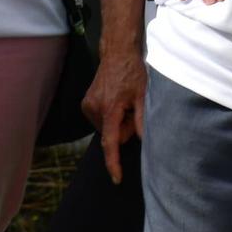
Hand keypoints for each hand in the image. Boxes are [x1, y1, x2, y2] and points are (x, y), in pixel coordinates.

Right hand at [82, 46, 147, 183]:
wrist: (117, 53)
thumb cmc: (133, 72)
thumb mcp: (143, 95)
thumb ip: (142, 120)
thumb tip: (145, 141)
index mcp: (110, 109)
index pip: (111, 142)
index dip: (114, 163)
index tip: (117, 178)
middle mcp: (95, 109)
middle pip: (112, 136)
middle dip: (124, 130)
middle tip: (132, 111)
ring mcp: (88, 106)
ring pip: (107, 130)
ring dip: (118, 123)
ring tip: (125, 103)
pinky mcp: (86, 104)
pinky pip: (101, 121)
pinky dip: (111, 117)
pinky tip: (117, 102)